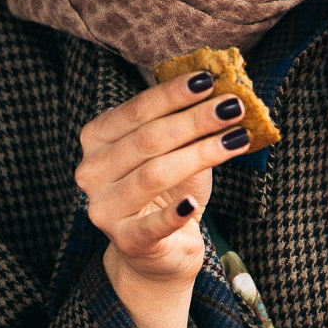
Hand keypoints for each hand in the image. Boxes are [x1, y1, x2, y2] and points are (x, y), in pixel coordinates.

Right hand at [74, 70, 252, 292]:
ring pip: (154, 174)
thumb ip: (186, 125)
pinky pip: (152, 226)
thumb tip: (223, 93)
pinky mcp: (126, 241)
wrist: (160, 249)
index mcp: (97, 139)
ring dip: (200, 154)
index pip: (137, 109)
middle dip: (195, 119)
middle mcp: (91, 171)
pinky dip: (172, 214)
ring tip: (237, 138)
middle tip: (233, 106)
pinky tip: (192, 204)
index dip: (173, 93)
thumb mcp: (176, 151)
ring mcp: (104, 208)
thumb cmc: (169, 190)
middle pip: (148, 139)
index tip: (209, 78)